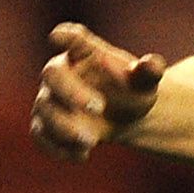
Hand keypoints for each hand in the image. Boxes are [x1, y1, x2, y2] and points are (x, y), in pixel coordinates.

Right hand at [30, 23, 166, 160]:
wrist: (127, 114)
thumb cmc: (133, 88)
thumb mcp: (145, 80)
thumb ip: (149, 71)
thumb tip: (154, 65)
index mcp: (84, 53)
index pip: (73, 39)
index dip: (64, 36)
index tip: (58, 37)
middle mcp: (61, 72)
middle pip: (52, 74)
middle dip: (72, 92)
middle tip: (99, 108)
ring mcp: (49, 98)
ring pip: (44, 109)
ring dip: (64, 126)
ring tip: (92, 140)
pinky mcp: (46, 124)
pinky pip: (40, 135)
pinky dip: (57, 148)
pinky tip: (82, 156)